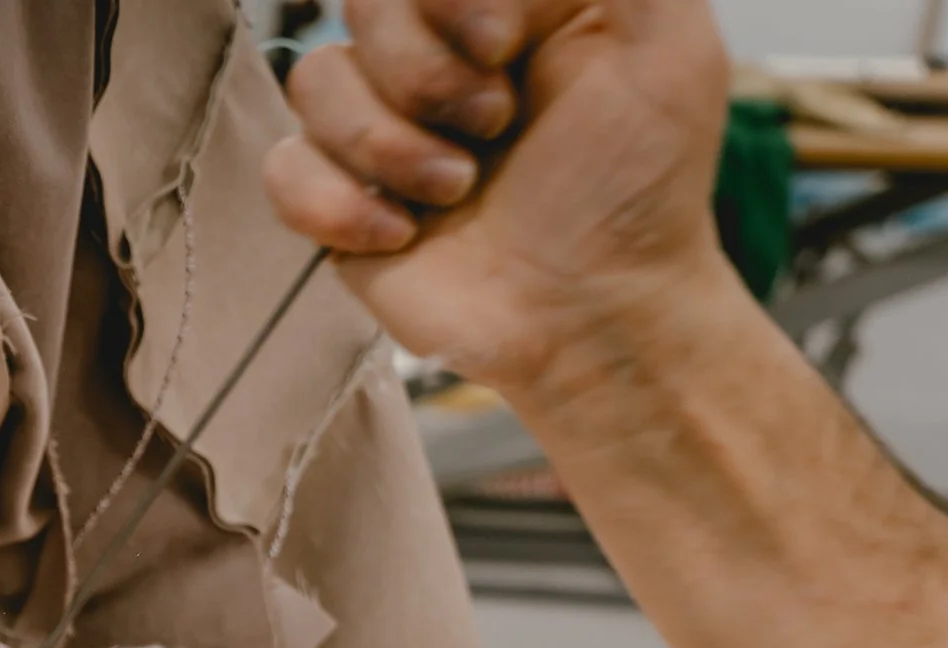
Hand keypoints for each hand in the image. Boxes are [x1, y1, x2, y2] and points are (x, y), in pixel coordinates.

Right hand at [261, 0, 733, 396]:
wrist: (590, 316)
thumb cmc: (636, 190)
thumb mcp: (665, 47)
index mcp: (505, 9)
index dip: (449, 4)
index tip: (503, 49)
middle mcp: (436, 58)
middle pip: (363, 8)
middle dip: (425, 77)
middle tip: (493, 130)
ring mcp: (380, 129)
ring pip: (314, 82)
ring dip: (389, 147)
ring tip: (455, 193)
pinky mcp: (337, 200)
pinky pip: (282, 167)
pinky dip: (336, 204)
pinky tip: (400, 234)